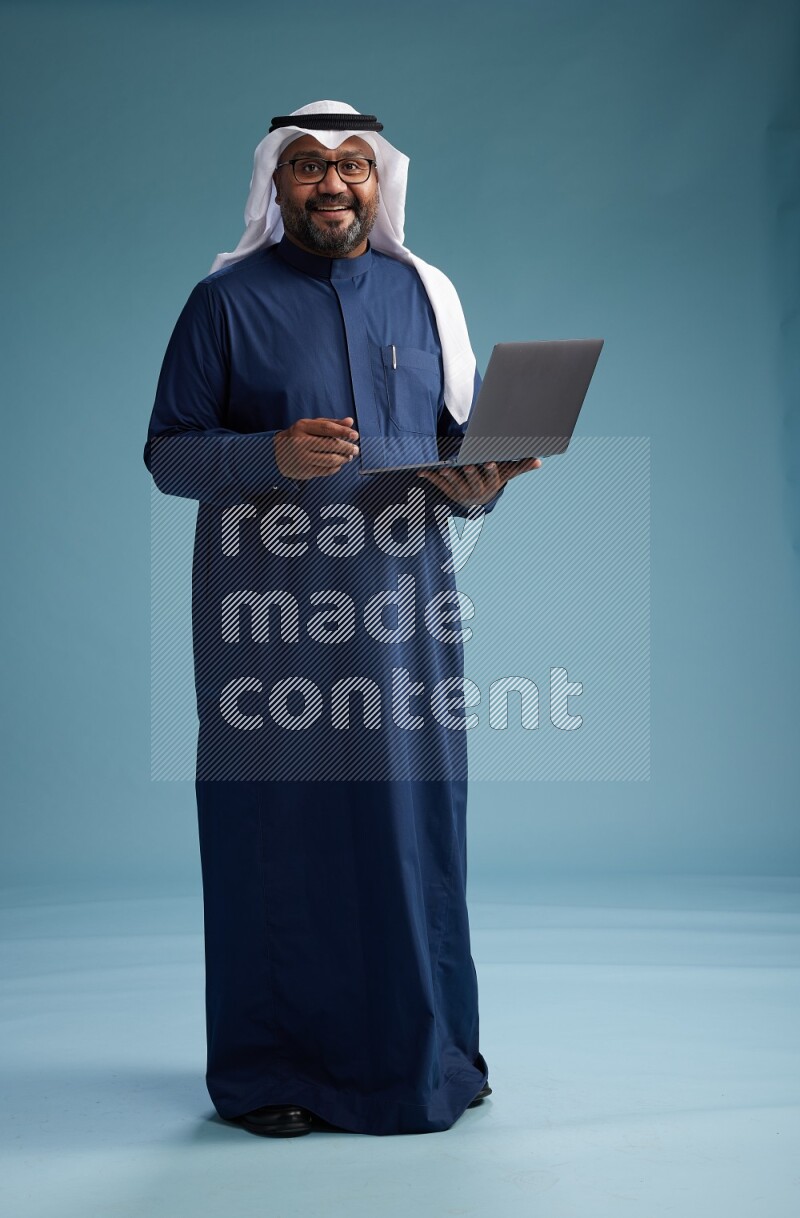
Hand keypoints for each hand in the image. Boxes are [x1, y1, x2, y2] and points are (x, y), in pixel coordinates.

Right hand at [274, 417, 359, 479]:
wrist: (277, 453)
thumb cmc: (299, 437)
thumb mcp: (311, 426)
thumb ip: (331, 423)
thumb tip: (350, 421)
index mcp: (302, 427)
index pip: (326, 428)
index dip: (342, 431)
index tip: (355, 435)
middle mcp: (300, 442)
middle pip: (330, 445)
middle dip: (346, 448)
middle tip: (355, 449)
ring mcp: (302, 458)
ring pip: (330, 460)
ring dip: (344, 459)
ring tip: (349, 456)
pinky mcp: (305, 471)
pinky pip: (326, 470)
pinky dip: (336, 467)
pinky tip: (339, 464)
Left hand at [416, 457, 541, 505]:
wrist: (477, 500)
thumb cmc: (492, 480)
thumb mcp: (505, 475)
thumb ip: (520, 466)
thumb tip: (539, 461)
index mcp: (490, 485)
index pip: (491, 478)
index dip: (489, 471)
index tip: (488, 462)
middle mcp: (476, 491)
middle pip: (473, 482)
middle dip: (470, 473)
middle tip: (466, 464)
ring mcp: (461, 493)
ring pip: (455, 485)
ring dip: (449, 476)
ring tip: (444, 468)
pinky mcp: (448, 493)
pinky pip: (439, 485)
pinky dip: (431, 478)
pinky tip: (422, 472)